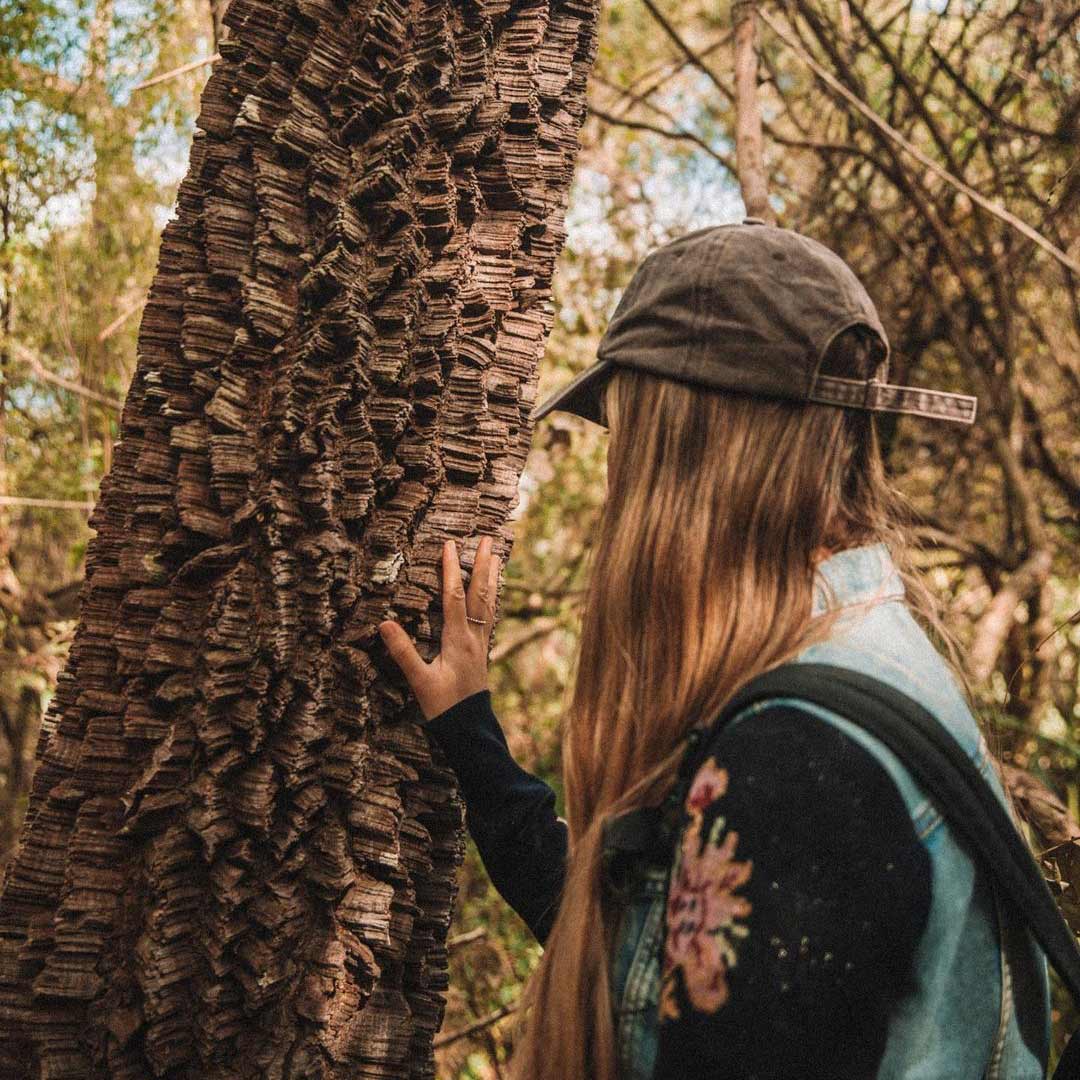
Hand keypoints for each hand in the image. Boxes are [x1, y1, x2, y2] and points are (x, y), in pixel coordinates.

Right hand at [378, 536, 500, 721]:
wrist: (469, 729)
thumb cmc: (444, 707)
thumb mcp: (419, 681)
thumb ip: (403, 652)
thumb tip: (384, 623)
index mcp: (458, 639)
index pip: (453, 597)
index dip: (450, 570)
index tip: (449, 545)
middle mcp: (473, 637)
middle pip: (479, 594)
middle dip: (482, 565)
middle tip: (489, 539)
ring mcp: (480, 644)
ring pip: (488, 604)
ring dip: (491, 579)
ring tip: (497, 557)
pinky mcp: (482, 652)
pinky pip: (489, 617)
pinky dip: (490, 600)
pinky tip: (491, 596)